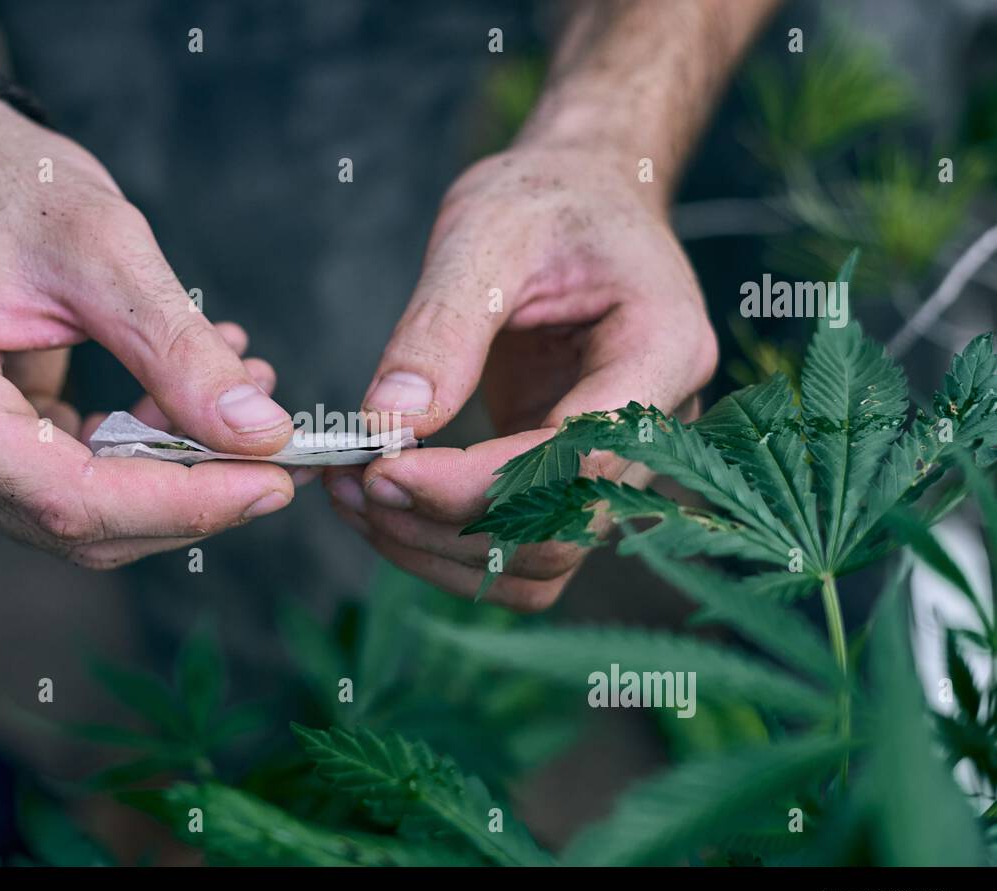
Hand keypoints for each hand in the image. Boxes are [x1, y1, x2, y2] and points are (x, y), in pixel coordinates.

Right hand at [0, 99, 296, 567]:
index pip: (71, 499)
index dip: (183, 504)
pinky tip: (197, 398)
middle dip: (192, 497)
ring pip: (88, 514)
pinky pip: (80, 481)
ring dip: (180, 474)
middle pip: (81, 522)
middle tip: (282, 451)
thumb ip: (178, 351)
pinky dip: (150, 452)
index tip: (275, 481)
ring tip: (249, 402)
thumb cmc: (2, 184)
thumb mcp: (103, 250)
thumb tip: (261, 434)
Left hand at [326, 144, 717, 609]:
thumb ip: (441, 328)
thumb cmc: (545, 202)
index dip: (476, 485)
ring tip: (354, 498)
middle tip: (351, 485)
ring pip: (539, 564)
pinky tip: (387, 507)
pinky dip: (451, 549)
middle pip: (559, 531)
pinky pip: (520, 552)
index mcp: (663, 350)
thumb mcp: (485, 234)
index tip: (381, 469)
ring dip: (439, 550)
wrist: (581, 202)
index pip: (577, 458)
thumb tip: (386, 423)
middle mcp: (659, 428)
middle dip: (444, 524)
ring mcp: (621, 465)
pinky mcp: (574, 482)